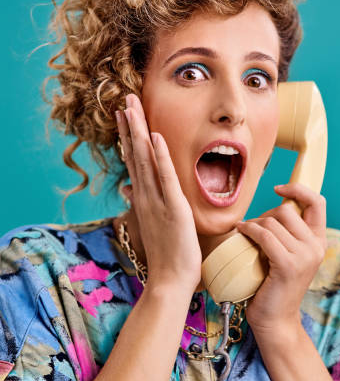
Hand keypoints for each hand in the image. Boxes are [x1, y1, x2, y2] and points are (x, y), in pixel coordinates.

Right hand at [115, 94, 201, 291]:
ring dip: (139, 132)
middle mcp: (146, 196)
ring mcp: (158, 201)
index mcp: (145, 199)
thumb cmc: (167, 256)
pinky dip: (160, 157)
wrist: (170, 281)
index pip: (135, 161)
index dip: (130, 136)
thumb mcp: (155, 224)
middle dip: (131, 125)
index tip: (125, 115)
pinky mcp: (174, 209)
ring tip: (132, 107)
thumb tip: (130, 188)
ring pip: (145, 160)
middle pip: (136, 154)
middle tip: (124, 99)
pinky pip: (166, 179)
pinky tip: (155, 136)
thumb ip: (144, 203)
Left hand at [236, 182, 326, 334]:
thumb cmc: (273, 287)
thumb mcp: (286, 256)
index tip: (279, 188)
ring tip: (244, 234)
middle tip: (252, 229)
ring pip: (273, 221)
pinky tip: (239, 232)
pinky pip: (264, 235)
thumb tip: (271, 210)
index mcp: (318, 241)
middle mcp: (316, 247)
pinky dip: (249, 230)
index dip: (298, 189)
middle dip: (265, 214)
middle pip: (287, 209)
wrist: (275, 320)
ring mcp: (304, 256)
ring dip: (253, 224)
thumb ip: (287, 235)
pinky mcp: (288, 265)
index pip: (317, 202)